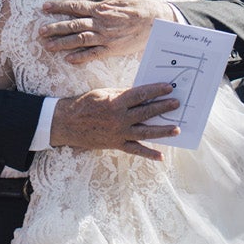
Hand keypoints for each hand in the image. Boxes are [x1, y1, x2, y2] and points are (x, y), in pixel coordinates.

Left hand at [40, 0, 176, 63]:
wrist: (157, 21)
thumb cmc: (140, 4)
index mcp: (101, 8)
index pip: (75, 7)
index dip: (58, 7)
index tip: (45, 8)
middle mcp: (100, 22)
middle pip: (72, 25)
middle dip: (54, 28)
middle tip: (40, 32)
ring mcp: (105, 37)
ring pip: (79, 40)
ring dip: (62, 43)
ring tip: (48, 46)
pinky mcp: (112, 49)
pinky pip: (93, 54)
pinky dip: (80, 57)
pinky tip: (69, 60)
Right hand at [49, 84, 180, 159]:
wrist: (65, 123)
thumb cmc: (84, 104)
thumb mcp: (103, 93)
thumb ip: (123, 94)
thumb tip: (142, 93)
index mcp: (116, 102)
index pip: (141, 94)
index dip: (156, 90)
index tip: (169, 87)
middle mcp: (119, 118)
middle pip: (146, 112)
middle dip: (163, 107)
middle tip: (178, 104)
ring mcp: (119, 133)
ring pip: (145, 132)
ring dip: (162, 131)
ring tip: (177, 129)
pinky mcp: (116, 144)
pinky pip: (135, 150)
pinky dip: (148, 153)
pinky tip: (160, 156)